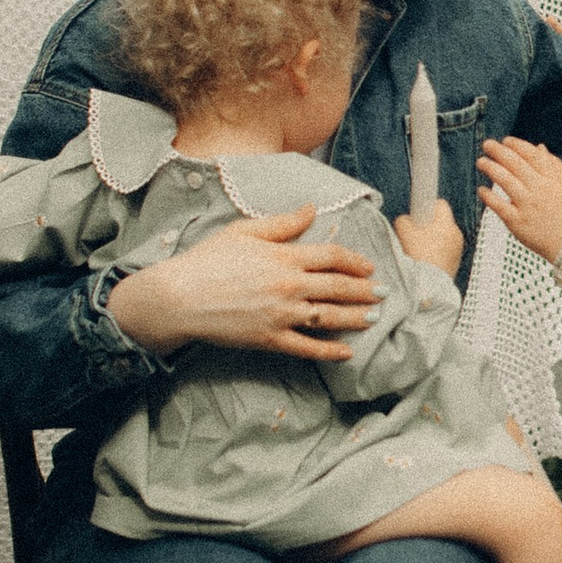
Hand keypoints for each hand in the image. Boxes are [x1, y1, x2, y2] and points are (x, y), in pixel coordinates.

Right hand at [105, 202, 380, 360]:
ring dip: (355, 318)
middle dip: (364, 290)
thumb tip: (311, 209)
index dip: (354, 261)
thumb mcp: (243, 231)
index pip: (331, 257)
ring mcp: (280, 315)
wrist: (178, 297)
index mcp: (283, 256)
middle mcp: (288, 286)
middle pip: (337, 287)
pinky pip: (307, 347)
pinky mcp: (270, 339)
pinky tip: (346, 353)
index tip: (368, 266)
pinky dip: (329, 351)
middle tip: (383, 293)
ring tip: (373, 317)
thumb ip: (282, 223)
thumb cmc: (207, 260)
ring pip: (329, 317)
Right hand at [393, 202, 464, 276]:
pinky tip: (424, 262)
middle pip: (440, 222)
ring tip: (418, 251)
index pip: (440, 203)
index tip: (419, 210)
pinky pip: (444, 252)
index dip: (427, 205)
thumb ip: (404, 220)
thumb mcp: (403, 231)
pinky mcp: (455, 263)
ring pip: (442, 238)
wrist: (428, 286)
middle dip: (427, 226)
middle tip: (414, 235)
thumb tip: (406, 221)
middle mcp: (456, 234)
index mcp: (447, 223)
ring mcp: (457, 250)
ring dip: (431, 241)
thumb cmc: (419, 258)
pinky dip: (435, 254)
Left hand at [479, 136, 561, 264]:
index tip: (506, 141)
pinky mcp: (518, 222)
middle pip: (515, 164)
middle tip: (488, 145)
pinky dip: (488, 196)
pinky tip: (481, 190)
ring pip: (505, 181)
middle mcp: (539, 189)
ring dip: (491, 168)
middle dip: (499, 152)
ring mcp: (527, 206)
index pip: (531, 155)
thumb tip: (539, 147)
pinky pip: (499, 206)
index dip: (517, 145)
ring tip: (481, 162)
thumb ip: (554, 165)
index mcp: (552, 179)